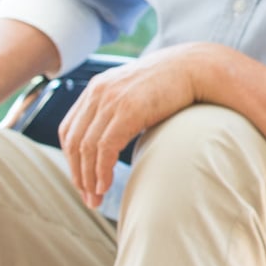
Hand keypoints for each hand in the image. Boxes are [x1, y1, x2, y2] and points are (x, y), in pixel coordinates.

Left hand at [59, 44, 215, 206]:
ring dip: (88, 178)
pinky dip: (101, 170)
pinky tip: (105, 186)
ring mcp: (111, 100)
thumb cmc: (173, 84)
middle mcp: (98, 92)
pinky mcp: (127, 110)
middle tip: (88, 198)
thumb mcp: (136, 94)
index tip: (83, 181)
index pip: (69, 130)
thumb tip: (115, 138)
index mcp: (97, 88)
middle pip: (73, 142)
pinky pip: (104, 148)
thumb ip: (119, 110)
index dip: (72, 159)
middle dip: (78, 174)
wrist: (196, 67)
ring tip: (96, 198)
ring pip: (86, 148)